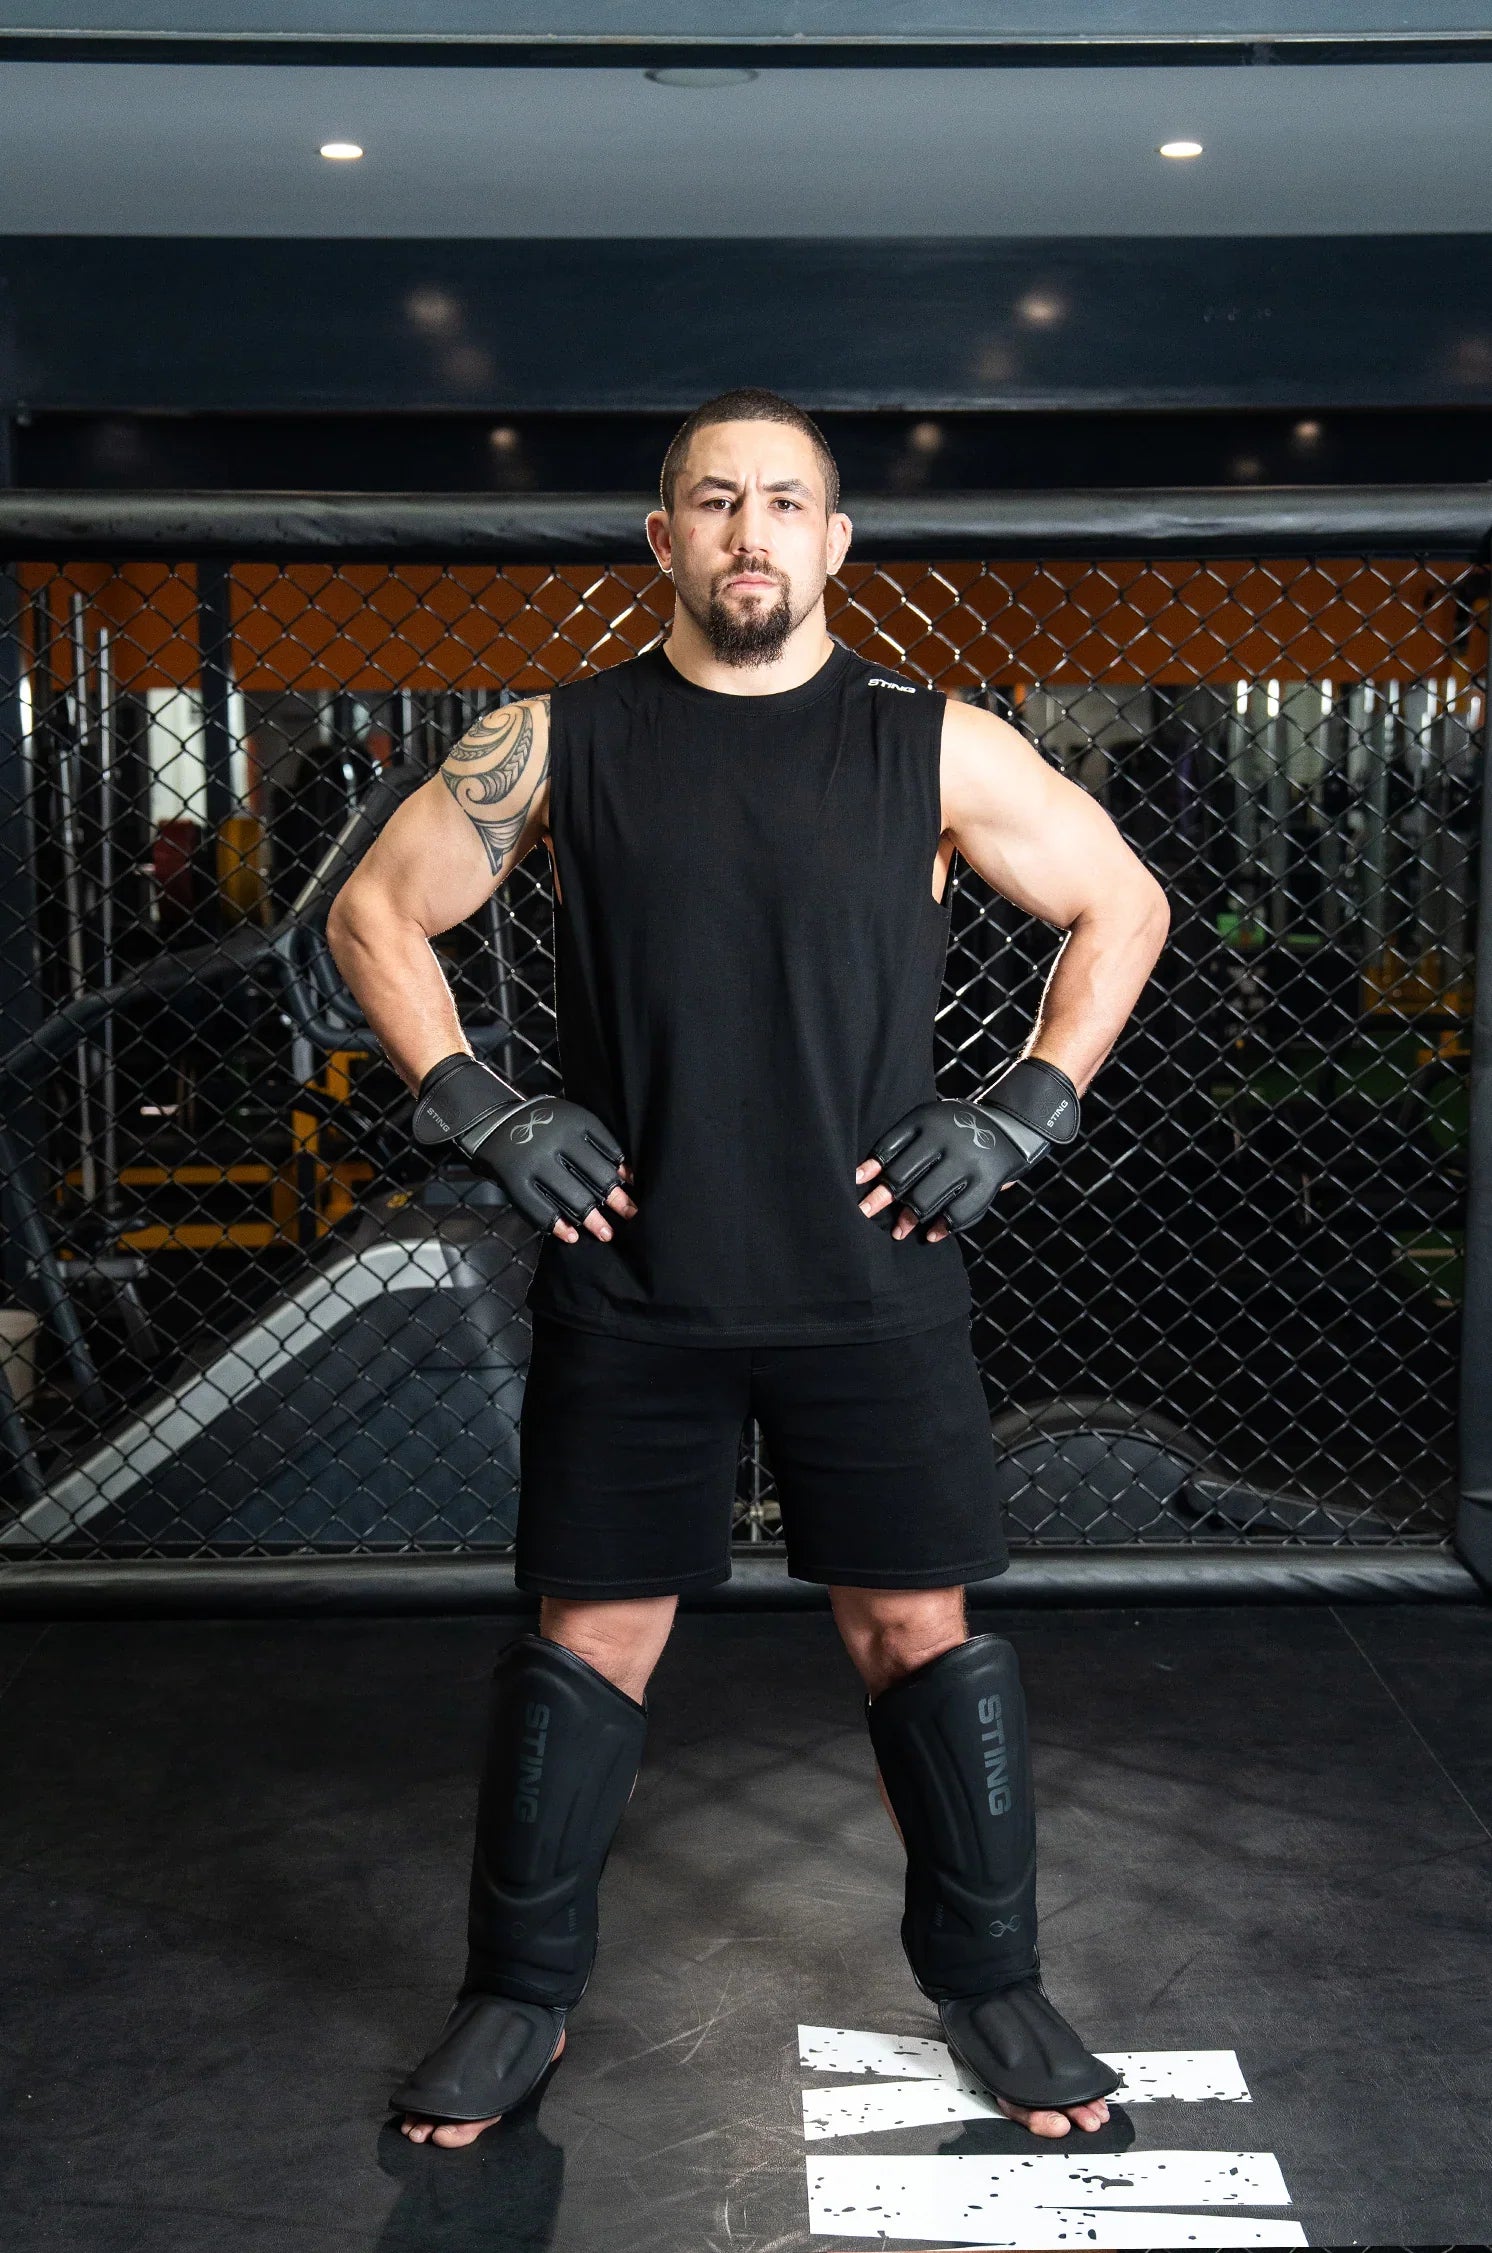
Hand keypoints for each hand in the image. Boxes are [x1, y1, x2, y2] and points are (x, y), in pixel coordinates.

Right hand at [466, 1096, 637, 1244]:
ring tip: (606, 1233)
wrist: (494, 1122)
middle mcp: (554, 1141)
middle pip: (593, 1177)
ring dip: (591, 1219)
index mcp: (574, 1122)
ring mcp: (533, 1161)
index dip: (622, 1177)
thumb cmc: (543, 1126)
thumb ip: (596, 1143)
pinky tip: (572, 1236)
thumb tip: (626, 1177)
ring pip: (570, 1196)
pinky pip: (539, 1208)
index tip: (634, 1193)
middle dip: (615, 1201)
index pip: (607, 1154)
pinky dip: (558, 1225)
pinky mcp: (514, 1180)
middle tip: (630, 1216)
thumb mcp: (571, 1121)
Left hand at [856, 1098, 1030, 1239]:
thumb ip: (900, 1145)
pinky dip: (942, 1228)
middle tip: (866, 1213)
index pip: (889, 1148)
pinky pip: (958, 1213)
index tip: (855, 1184)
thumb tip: (861, 1177)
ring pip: (926, 1199)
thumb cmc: (953, 1130)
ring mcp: (968, 1161)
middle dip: (881, 1199)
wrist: (1010, 1128)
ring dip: (908, 1219)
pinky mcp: (987, 1182)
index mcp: (927, 1120)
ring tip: (898, 1231)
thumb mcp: (929, 1122)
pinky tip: (931, 1234)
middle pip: (903, 1177)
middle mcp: (947, 1139)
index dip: (870, 1169)